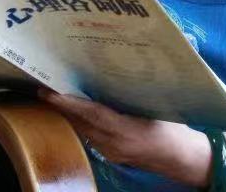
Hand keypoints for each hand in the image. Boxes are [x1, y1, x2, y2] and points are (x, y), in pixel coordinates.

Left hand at [39, 90, 210, 186]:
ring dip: (69, 114)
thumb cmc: (173, 128)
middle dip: (62, 106)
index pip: (92, 115)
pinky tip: (74, 110)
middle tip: (44, 86)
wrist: (181, 158)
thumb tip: (117, 68)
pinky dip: (80, 122)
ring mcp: (110, 152)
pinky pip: (89, 136)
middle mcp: (114, 144)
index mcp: (127, 131)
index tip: (50, 93)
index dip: (70, 103)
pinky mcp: (110, 155)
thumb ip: (136, 92)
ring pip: (83, 130)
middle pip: (81, 123)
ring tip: (54, 94)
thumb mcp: (158, 105)